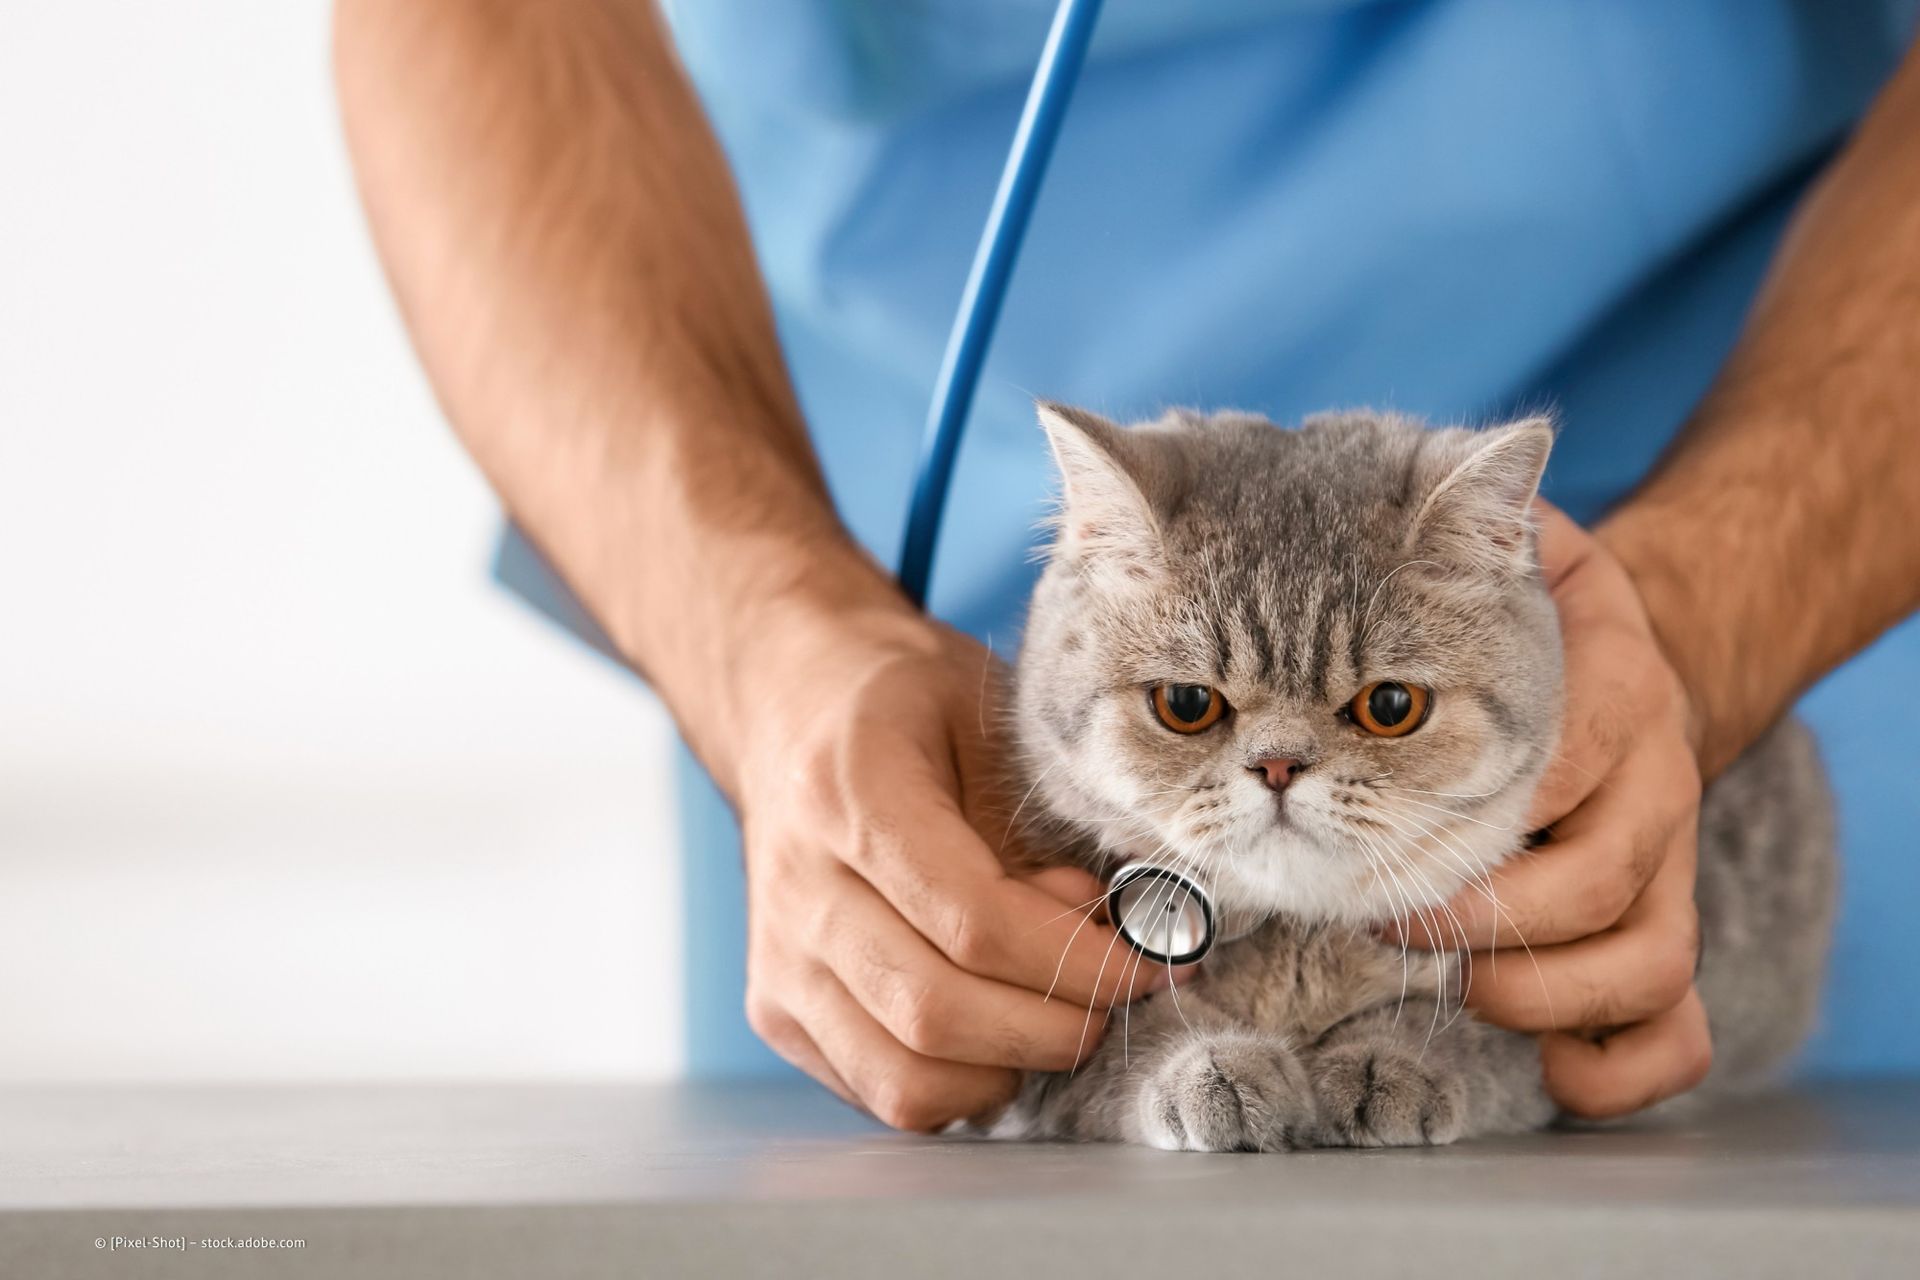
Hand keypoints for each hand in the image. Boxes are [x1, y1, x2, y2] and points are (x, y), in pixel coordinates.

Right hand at [730, 601, 1159, 1130]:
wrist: (791, 703)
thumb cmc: (909, 702)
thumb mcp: (990, 717)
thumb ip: (1040, 827)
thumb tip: (1105, 930)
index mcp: (851, 788)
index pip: (971, 919)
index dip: (1078, 960)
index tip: (1154, 962)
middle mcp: (797, 883)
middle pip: (937, 1011)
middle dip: (1059, 1025)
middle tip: (1123, 995)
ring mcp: (778, 955)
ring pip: (906, 1078)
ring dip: (1013, 1067)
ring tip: (1060, 1011)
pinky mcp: (775, 1007)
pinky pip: (883, 1091)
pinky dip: (965, 1085)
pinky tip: (1003, 1027)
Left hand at [1394, 503, 1710, 1116]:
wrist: (1626, 663)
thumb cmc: (1523, 610)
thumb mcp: (1506, 550)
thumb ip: (1459, 523)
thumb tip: (1401, 473)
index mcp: (1613, 684)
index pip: (1570, 754)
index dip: (1486, 804)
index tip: (1387, 821)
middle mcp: (1655, 781)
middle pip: (1600, 879)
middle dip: (1485, 915)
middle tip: (1385, 917)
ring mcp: (1667, 865)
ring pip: (1647, 960)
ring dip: (1537, 992)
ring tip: (1452, 983)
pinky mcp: (1662, 928)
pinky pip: (1677, 1028)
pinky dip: (1616, 1068)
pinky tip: (1552, 1074)